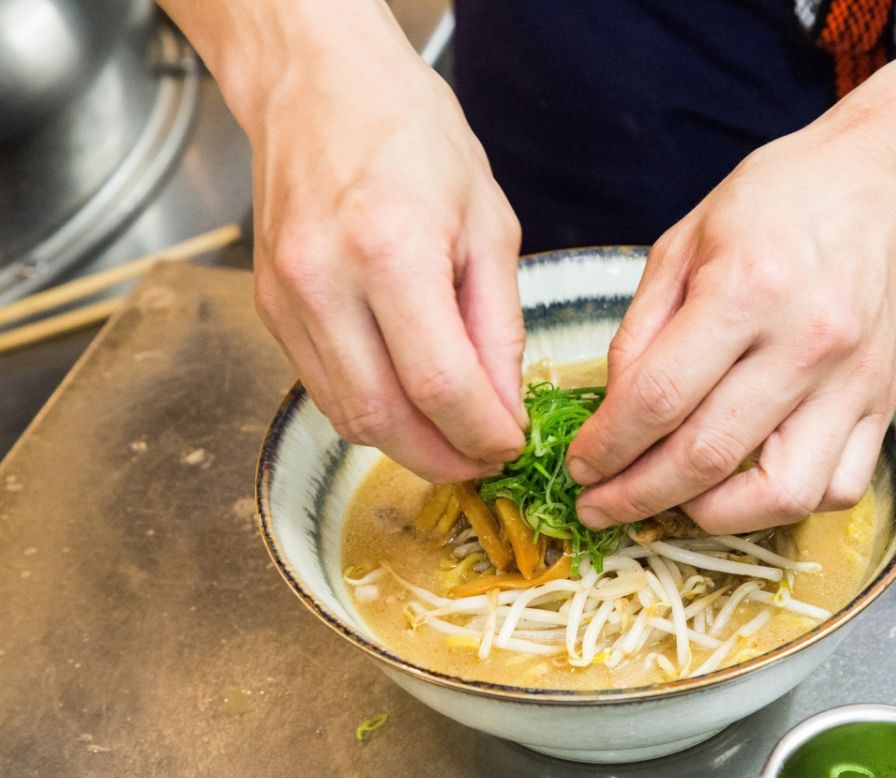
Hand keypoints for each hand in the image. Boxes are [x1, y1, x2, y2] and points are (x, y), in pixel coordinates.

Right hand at [241, 22, 525, 481]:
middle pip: (384, 420)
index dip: (483, 433)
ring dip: (405, 446)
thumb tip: (502, 405)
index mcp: (391, 250)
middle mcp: (324, 281)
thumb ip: (497, 324)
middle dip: (443, 459)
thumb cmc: (411, 134)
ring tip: (453, 440)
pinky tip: (408, 403)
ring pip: (346, 416)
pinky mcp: (269, 308)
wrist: (317, 84)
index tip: (512, 444)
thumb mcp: (487, 222)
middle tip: (485, 461)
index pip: (440, 385)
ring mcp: (286, 298)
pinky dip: (371, 411)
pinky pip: (323, 387)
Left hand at [568, 119, 895, 532]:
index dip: (606, 446)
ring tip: (672, 503)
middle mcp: (805, 344)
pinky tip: (745, 485)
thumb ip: (642, 330)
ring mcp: (852, 382)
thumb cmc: (779, 202)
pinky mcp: (884, 405)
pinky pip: (838, 490)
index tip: (580, 467)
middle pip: (707, 457)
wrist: (887, 187)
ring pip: (781, 495)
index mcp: (746, 290)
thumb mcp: (684, 242)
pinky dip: (784, 505)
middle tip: (600, 506)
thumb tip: (613, 411)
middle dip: (636, 497)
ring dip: (711, 515)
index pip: (658, 397)